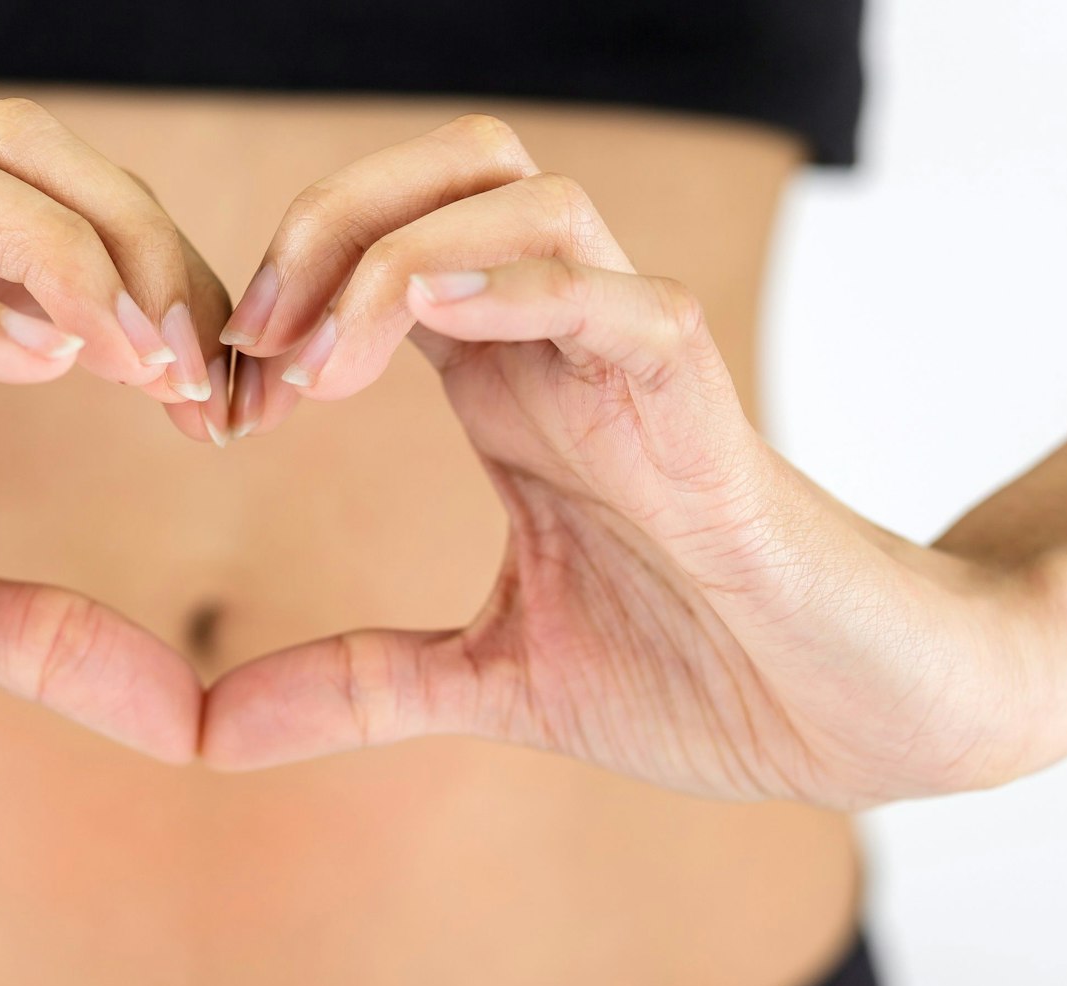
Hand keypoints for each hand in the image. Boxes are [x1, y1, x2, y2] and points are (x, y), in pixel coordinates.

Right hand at [0, 101, 230, 761]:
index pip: (84, 235)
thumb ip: (57, 646)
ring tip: (141, 364)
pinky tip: (44, 369)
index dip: (184, 295)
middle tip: (205, 372)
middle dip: (147, 237)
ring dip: (72, 253)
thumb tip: (193, 718)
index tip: (239, 413)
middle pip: (29, 153)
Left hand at [200, 118, 1056, 804]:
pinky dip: (515, 287)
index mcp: (510, 390)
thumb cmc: (702, 679)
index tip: (217, 402)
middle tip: (251, 342)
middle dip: (326, 222)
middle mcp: (566, 349)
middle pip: (447, 173)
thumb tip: (208, 731)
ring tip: (321, 365)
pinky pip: (619, 296)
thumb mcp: (489, 682)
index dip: (282, 296)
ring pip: (524, 198)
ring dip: (394, 252)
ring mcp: (636, 364)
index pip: (384, 254)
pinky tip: (424, 327)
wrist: (858, 725)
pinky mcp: (705, 408)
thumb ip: (354, 687)